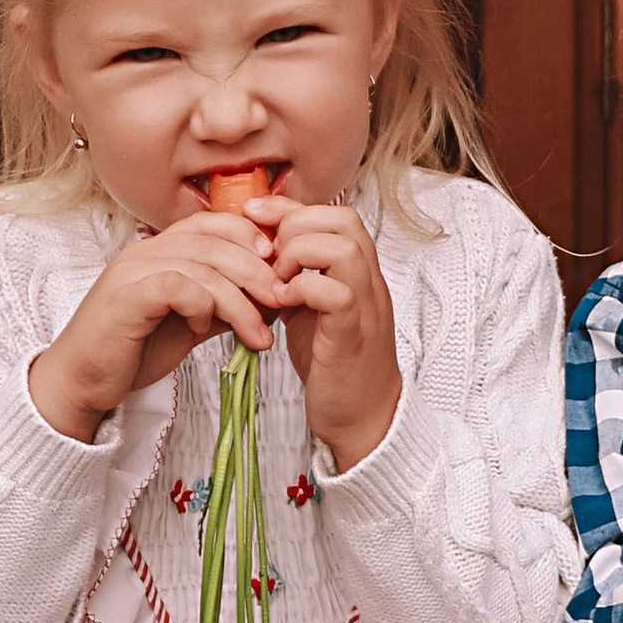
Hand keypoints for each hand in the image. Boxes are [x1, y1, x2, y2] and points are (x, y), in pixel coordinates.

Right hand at [27, 215, 286, 443]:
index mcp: (159, 250)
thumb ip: (221, 306)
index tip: (279, 269)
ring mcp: (134, 270)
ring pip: (204, 266)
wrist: (82, 381)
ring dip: (240, 301)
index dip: (253, 239)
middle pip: (216, 241)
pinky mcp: (127, 296)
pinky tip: (208, 330)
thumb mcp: (188, 324)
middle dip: (258, 271)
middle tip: (282, 300)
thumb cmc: (131, 351)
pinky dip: (204, 307)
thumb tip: (267, 300)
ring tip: (259, 334)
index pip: (214, 223)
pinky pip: (180, 286)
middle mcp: (146, 251)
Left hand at [260, 196, 400, 469]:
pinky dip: (301, 289)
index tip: (253, 213)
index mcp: (358, 271)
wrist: (361, 415)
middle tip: (268, 256)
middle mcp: (369, 281)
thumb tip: (261, 250)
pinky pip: (335, 292)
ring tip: (276, 280)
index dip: (291, 208)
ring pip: (343, 248)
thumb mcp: (311, 308)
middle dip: (294, 225)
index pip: (334, 214)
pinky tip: (282, 305)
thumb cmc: (334, 362)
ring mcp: (365, 305)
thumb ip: (296, 276)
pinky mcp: (353, 333)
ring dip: (298, 254)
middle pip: (342, 220)